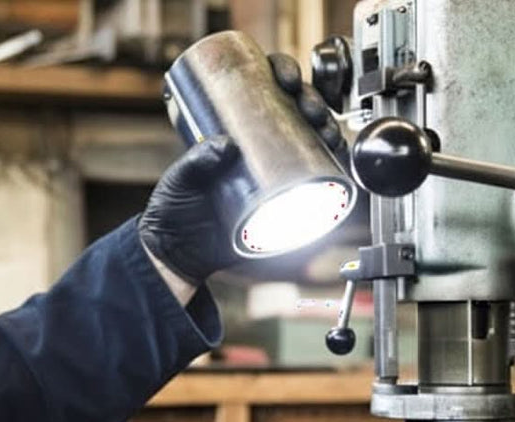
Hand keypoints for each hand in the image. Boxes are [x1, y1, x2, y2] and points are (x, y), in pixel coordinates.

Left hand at [140, 54, 348, 283]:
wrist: (182, 256)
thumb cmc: (174, 213)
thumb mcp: (179, 181)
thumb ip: (194, 164)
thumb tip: (223, 145)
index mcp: (234, 128)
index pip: (265, 87)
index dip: (283, 72)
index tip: (287, 77)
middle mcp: (259, 145)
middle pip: (295, 109)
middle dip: (312, 100)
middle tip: (310, 108)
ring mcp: (275, 172)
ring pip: (312, 138)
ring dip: (329, 127)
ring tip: (326, 130)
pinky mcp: (286, 201)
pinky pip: (318, 179)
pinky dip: (335, 165)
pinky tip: (340, 155)